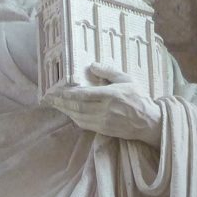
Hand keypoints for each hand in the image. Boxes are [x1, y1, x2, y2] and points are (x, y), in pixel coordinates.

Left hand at [44, 63, 161, 146]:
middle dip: (61, 102)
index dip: (69, 93)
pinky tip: (68, 112)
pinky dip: (74, 117)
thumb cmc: (139, 98)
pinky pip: (84, 124)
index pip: (84, 94)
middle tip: (48, 97)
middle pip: (77, 106)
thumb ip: (109, 72)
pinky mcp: (103, 130)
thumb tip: (92, 65)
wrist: (148, 122)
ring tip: (54, 104)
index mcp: (111, 95)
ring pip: (78, 116)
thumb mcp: (127, 80)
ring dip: (65, 110)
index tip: (57, 90)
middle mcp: (105, 110)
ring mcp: (103, 122)